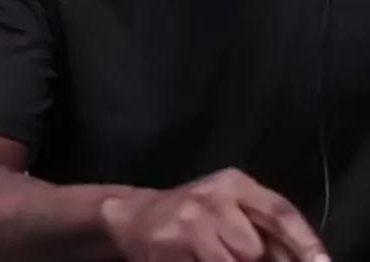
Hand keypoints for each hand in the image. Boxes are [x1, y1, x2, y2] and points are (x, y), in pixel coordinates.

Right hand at [100, 168, 329, 261]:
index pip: (278, 210)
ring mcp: (191, 223)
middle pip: (254, 249)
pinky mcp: (173, 249)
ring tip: (207, 253)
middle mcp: (213, 197)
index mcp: (233, 183)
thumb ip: (262, 227)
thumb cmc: (193, 214)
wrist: (133, 216)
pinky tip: (196, 259)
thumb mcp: (229, 206)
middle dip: (248, 259)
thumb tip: (304, 258)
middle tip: (228, 251)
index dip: (304, 241)